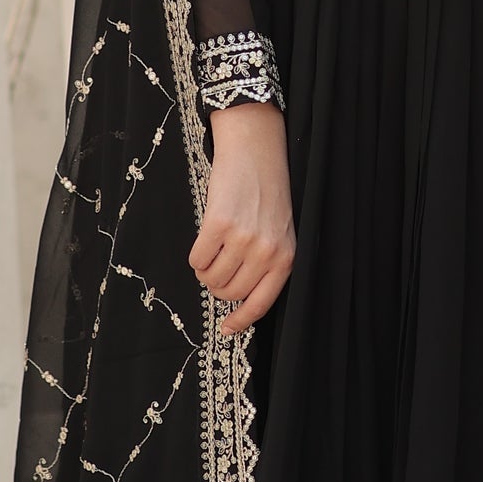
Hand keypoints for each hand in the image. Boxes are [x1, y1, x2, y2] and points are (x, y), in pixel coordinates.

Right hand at [188, 103, 295, 337]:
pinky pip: (197, 260)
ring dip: (206, 269)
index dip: (241, 321)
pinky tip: (207, 237)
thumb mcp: (280, 233)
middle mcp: (266, 253)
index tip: (227, 329)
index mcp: (286, 258)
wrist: (257, 151)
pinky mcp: (219, 225)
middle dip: (219, 286)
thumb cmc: (267, 195)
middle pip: (229, 293)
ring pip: (211, 279)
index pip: (261, 304)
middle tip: (220, 265)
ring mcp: (243, 239)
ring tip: (215, 248)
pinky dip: (196, 255)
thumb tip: (238, 302)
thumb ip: (267, 265)